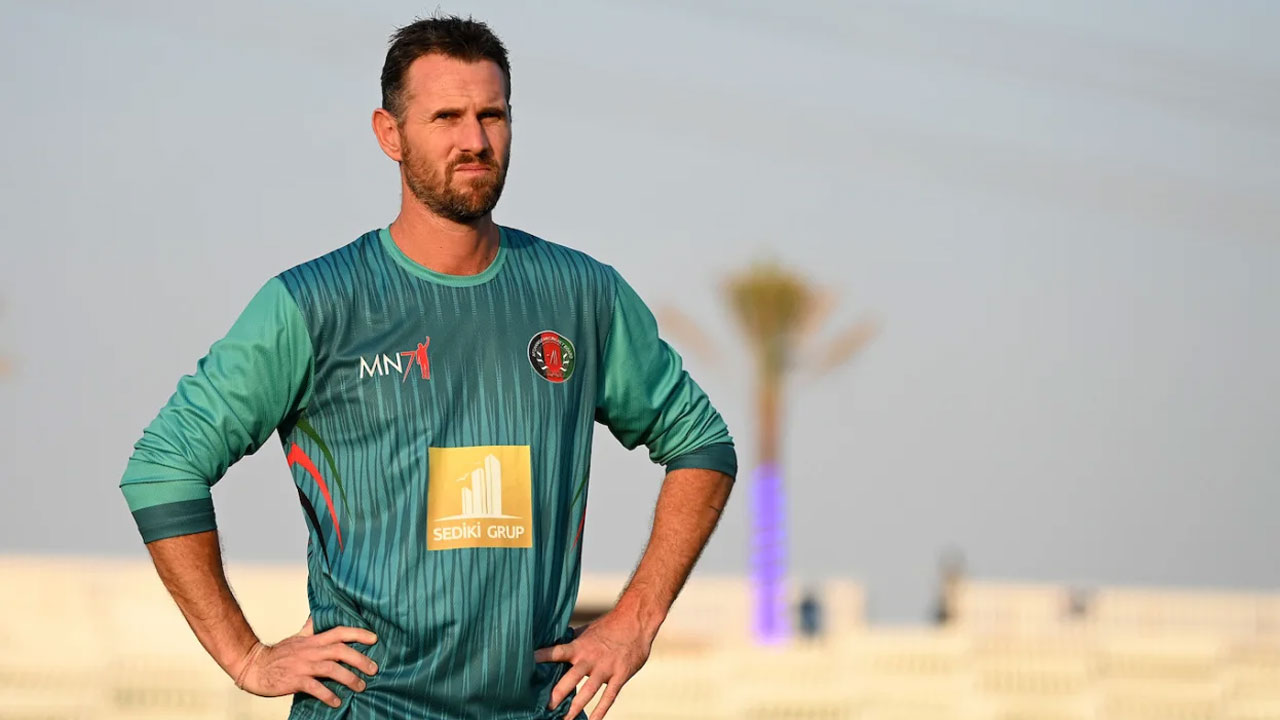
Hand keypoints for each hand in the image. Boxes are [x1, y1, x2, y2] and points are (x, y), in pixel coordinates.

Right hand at [234, 616, 378, 708]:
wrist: (254, 666)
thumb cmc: (278, 654)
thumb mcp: (297, 637)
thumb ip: (311, 629)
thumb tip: (320, 617)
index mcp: (313, 640)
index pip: (339, 632)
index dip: (358, 633)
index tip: (374, 638)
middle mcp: (310, 650)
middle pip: (339, 650)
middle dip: (359, 659)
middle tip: (374, 669)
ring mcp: (303, 665)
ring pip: (330, 668)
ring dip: (348, 678)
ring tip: (361, 686)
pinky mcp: (294, 680)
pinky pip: (314, 687)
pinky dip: (327, 694)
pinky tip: (337, 701)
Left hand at [534, 611, 654, 719]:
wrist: (635, 621)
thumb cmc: (608, 626)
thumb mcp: (586, 631)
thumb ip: (570, 642)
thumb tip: (550, 645)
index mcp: (579, 646)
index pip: (556, 652)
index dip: (542, 658)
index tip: (526, 665)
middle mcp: (590, 658)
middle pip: (570, 679)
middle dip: (557, 694)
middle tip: (545, 708)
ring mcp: (605, 668)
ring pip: (588, 692)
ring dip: (575, 708)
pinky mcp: (619, 676)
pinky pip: (609, 697)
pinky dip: (600, 711)